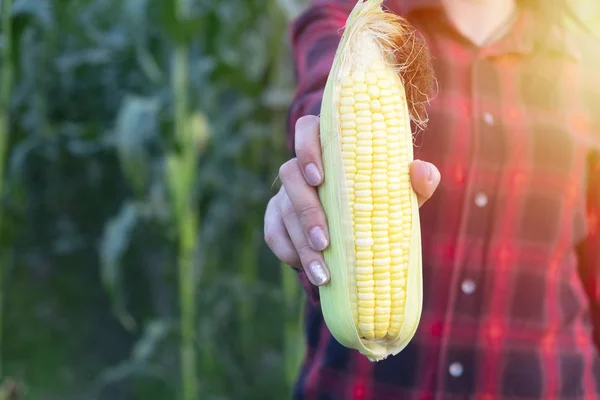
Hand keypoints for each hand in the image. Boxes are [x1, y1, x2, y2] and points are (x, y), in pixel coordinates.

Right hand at [264, 115, 440, 286]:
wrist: (365, 227)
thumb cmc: (384, 198)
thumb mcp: (403, 191)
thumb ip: (418, 181)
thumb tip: (422, 172)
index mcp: (331, 146)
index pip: (308, 129)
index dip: (307, 148)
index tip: (320, 178)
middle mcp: (303, 165)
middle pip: (289, 174)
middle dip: (306, 210)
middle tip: (324, 241)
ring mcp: (286, 190)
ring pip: (283, 209)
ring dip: (300, 242)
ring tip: (322, 273)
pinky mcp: (276, 216)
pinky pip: (273, 232)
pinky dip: (288, 251)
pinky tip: (307, 269)